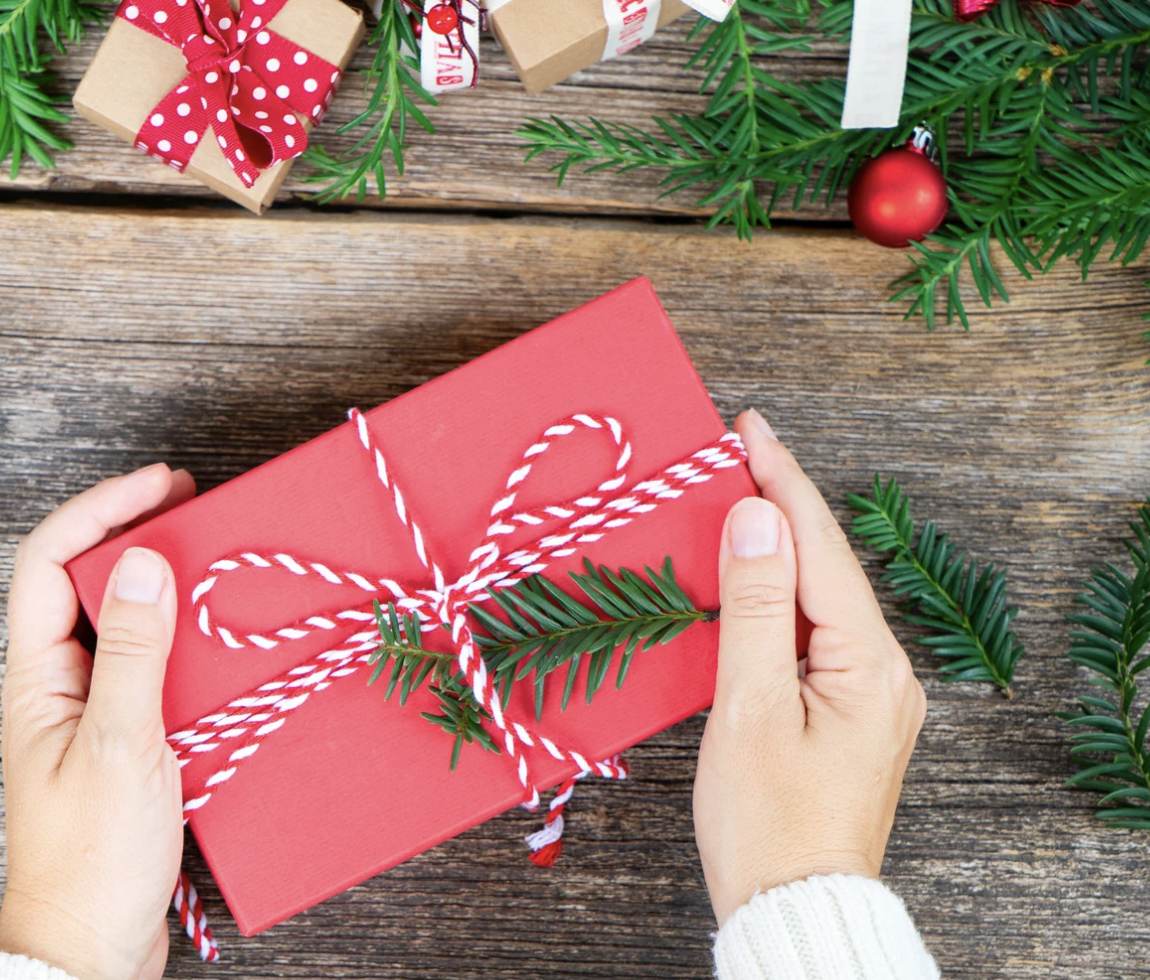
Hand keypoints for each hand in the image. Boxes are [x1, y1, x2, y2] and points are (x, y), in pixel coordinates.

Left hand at [0, 464, 195, 979]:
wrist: (89, 948)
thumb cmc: (92, 860)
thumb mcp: (121, 747)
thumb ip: (134, 654)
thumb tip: (146, 563)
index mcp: (36, 678)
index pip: (50, 562)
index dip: (100, 510)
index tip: (161, 485)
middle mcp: (57, 686)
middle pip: (84, 581)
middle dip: (134, 533)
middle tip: (193, 504)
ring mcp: (89, 713)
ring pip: (120, 623)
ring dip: (161, 585)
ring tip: (212, 558)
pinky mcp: (123, 742)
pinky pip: (147, 668)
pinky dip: (180, 641)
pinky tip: (217, 639)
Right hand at [693, 410, 926, 924]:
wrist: (792, 903)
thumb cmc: (768, 821)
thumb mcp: (750, 707)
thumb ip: (754, 608)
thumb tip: (756, 519)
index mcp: (869, 664)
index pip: (819, 548)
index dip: (782, 480)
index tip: (749, 426)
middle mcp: (883, 671)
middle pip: (825, 565)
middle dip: (779, 503)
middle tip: (733, 450)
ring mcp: (868, 695)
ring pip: (817, 598)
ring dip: (775, 548)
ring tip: (735, 496)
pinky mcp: (845, 714)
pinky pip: (811, 633)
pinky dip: (776, 597)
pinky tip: (749, 579)